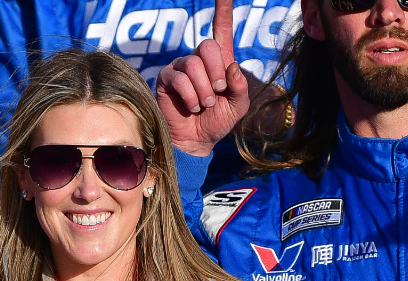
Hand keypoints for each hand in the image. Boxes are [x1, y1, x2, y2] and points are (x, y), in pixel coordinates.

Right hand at [155, 0, 249, 156]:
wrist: (197, 141)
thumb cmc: (218, 121)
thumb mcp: (238, 106)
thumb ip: (240, 86)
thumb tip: (231, 66)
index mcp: (219, 62)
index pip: (221, 29)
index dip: (223, 10)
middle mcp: (199, 60)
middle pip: (207, 46)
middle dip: (216, 72)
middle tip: (217, 93)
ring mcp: (181, 68)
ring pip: (193, 65)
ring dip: (203, 90)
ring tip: (204, 105)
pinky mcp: (166, 79)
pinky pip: (180, 79)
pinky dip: (190, 96)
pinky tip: (191, 107)